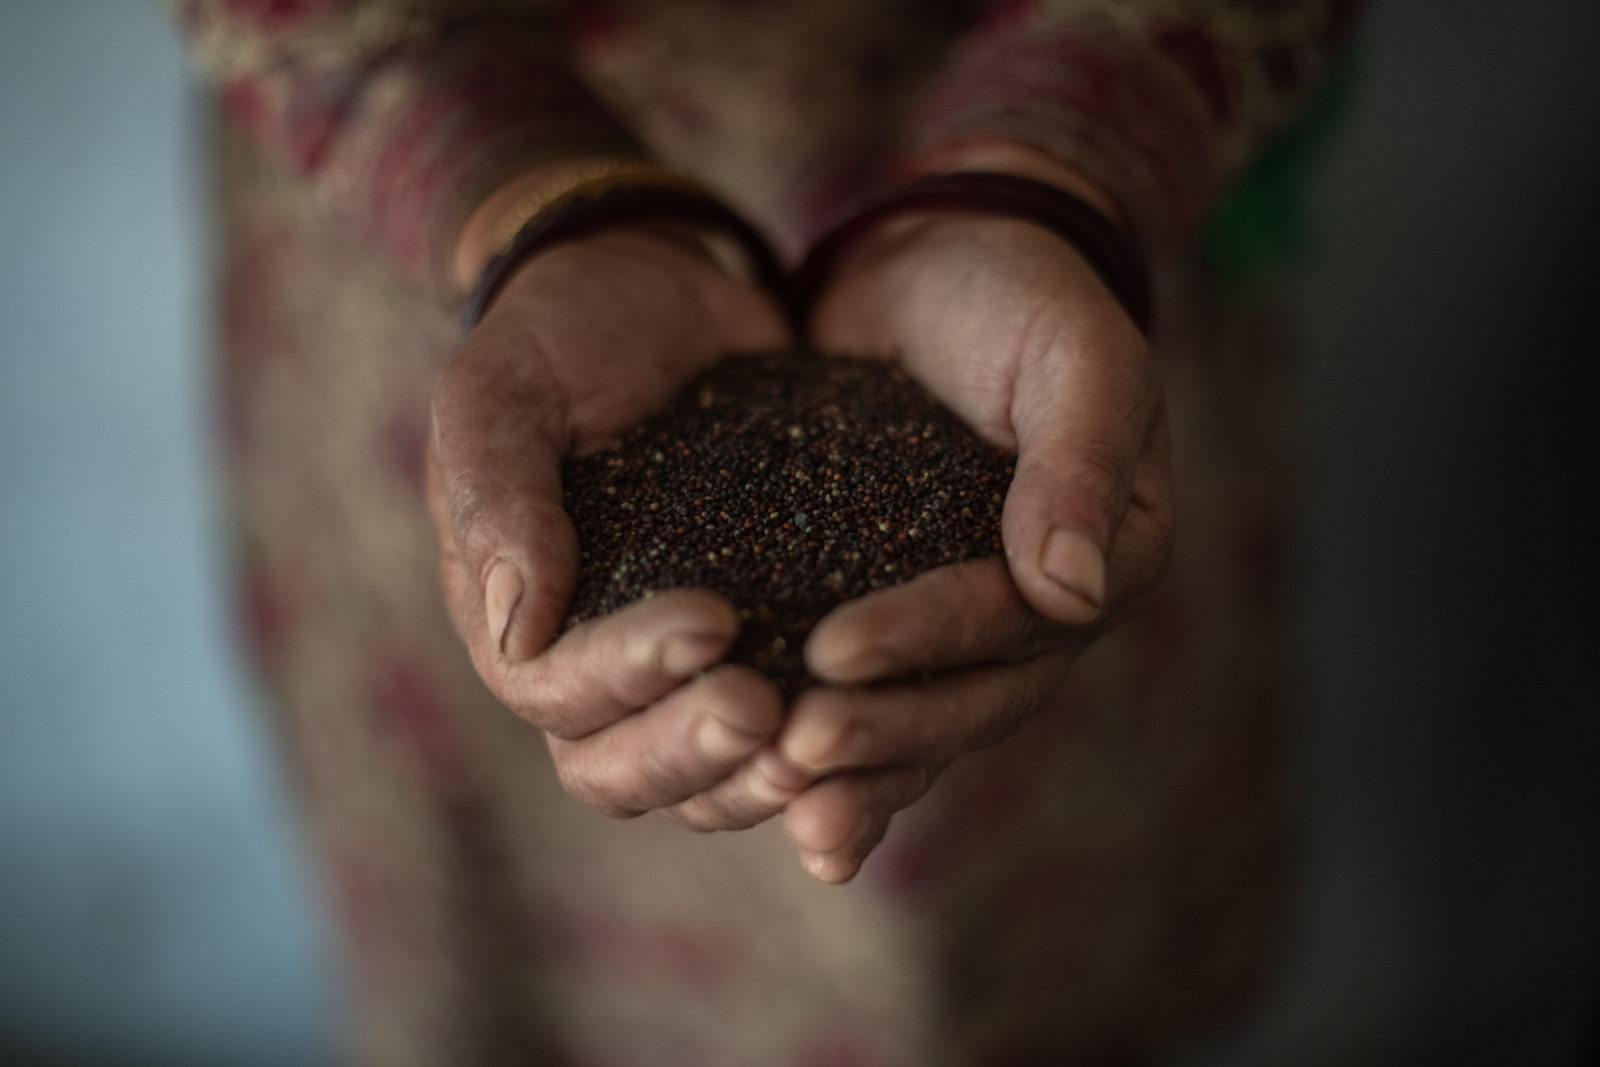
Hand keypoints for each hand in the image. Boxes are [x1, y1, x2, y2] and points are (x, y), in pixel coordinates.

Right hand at [429, 222, 796, 825]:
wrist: (662, 297)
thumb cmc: (562, 337)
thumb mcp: (504, 392)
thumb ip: (497, 498)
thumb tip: (517, 630)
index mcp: (520, 623)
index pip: (555, 692)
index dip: (626, 675)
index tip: (711, 621)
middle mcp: (599, 670)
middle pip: (624, 772)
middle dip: (694, 754)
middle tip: (769, 713)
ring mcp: (685, 674)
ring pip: (708, 780)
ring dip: (760, 779)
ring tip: (829, 747)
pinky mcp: (770, 647)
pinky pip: (790, 728)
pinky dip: (832, 758)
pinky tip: (891, 736)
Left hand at [770, 167, 1173, 881]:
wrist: (943, 268)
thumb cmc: (1020, 296)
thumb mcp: (1072, 356)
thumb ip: (1079, 462)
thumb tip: (1072, 593)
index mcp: (1107, 561)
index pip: (1019, 624)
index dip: (929, 642)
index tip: (831, 650)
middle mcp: (1044, 614)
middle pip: (969, 701)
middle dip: (881, 733)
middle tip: (791, 752)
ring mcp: (967, 625)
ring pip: (919, 720)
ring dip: (854, 771)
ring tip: (773, 794)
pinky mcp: (892, 613)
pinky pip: (869, 693)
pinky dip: (828, 742)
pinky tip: (758, 784)